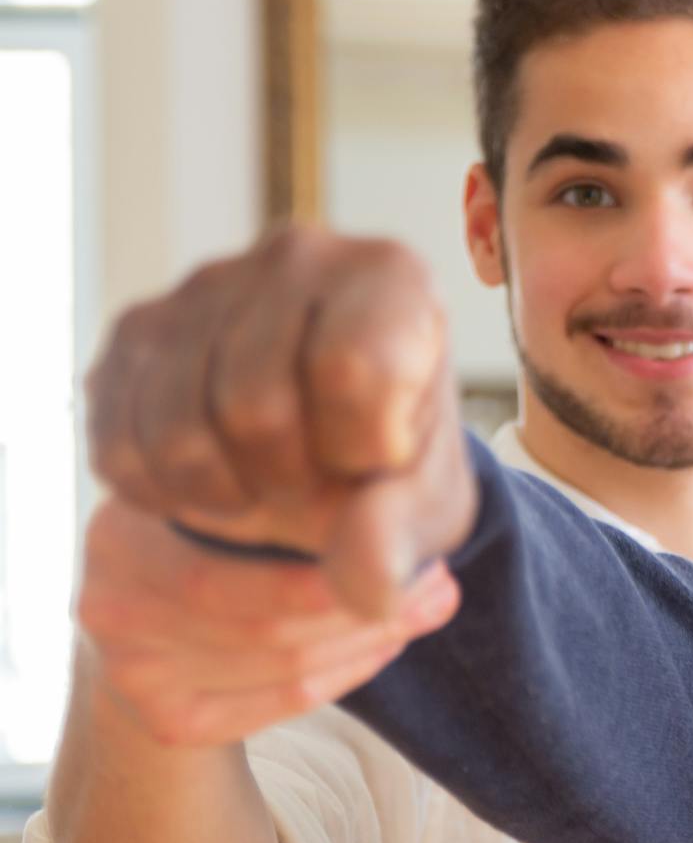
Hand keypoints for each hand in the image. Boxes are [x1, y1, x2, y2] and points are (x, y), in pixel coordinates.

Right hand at [76, 497, 461, 746]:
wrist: (153, 606)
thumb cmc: (214, 530)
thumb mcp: (238, 491)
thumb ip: (296, 488)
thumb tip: (399, 500)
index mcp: (119, 528)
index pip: (233, 551)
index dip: (330, 547)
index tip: (402, 522)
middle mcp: (108, 603)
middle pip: (263, 620)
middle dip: (368, 599)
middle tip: (440, 576)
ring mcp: (129, 670)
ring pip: (284, 664)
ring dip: (374, 635)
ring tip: (431, 602)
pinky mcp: (163, 719)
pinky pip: (284, 701)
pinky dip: (349, 671)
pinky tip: (388, 642)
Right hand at [84, 225, 478, 615]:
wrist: (333, 451)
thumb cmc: (393, 464)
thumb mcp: (425, 506)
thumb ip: (403, 537)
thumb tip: (366, 586)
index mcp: (390, 277)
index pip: (349, 371)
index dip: (361, 449)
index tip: (380, 458)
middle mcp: (293, 255)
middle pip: (252, 405)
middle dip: (288, 480)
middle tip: (320, 484)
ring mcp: (202, 286)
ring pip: (174, 427)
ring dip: (223, 495)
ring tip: (272, 488)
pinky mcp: (134, 331)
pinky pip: (118, 443)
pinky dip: (164, 494)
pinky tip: (217, 484)